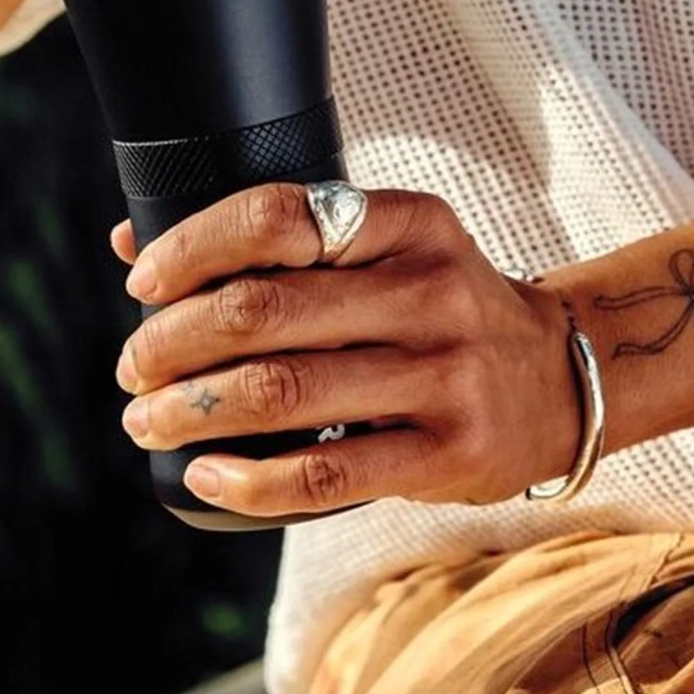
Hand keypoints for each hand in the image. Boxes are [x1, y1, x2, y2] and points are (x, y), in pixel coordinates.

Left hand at [107, 185, 584, 514]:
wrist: (564, 379)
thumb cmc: (444, 310)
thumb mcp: (394, 250)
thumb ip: (285, 242)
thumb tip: (128, 242)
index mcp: (412, 225)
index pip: (281, 214)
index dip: (193, 247)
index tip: (144, 283)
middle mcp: (433, 292)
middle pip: (266, 309)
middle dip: (173, 341)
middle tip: (135, 365)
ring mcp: (446, 376)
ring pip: (285, 391)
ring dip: (192, 410)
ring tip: (149, 419)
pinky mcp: (448, 455)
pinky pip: (327, 474)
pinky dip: (250, 479)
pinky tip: (208, 474)